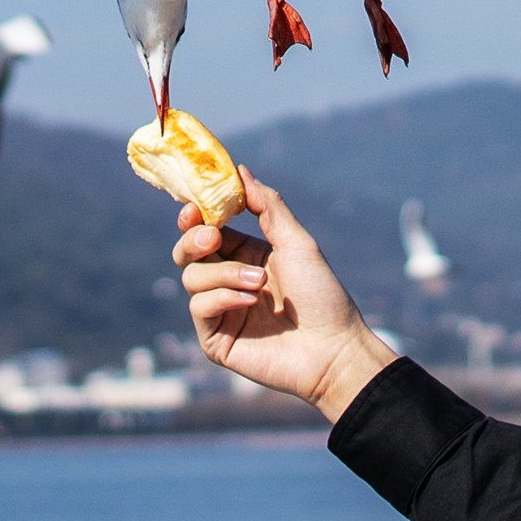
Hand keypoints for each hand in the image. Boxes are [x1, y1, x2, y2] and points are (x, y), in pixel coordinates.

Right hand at [173, 166, 397, 421]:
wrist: (333, 350)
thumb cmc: (322, 295)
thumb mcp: (296, 241)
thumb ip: (267, 205)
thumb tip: (239, 170)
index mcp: (245, 256)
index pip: (206, 229)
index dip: (196, 216)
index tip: (194, 206)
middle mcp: (228, 281)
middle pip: (187, 251)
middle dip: (194, 238)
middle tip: (213, 236)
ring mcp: (220, 311)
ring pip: (191, 277)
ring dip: (223, 273)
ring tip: (257, 282)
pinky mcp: (215, 339)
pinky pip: (199, 307)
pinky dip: (221, 298)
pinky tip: (248, 301)